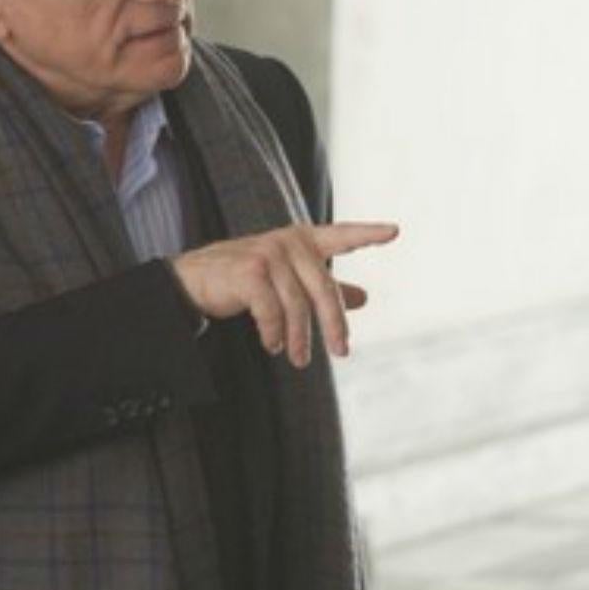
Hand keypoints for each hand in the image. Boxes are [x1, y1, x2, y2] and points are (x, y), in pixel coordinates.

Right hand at [170, 221, 397, 366]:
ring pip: (297, 305)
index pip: (340, 235)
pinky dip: (273, 333)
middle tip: (342, 352)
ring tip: (299, 358)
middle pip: (323, 288)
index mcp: (302, 240)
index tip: (395, 231)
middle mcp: (288, 241)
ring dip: (299, 338)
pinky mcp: (249, 271)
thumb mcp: (289, 281)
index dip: (367, 233)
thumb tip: (365, 298)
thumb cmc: (245, 280)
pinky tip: (271, 345)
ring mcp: (268, 253)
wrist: (193, 281)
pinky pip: (271, 311)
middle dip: (334, 324)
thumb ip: (325, 287)